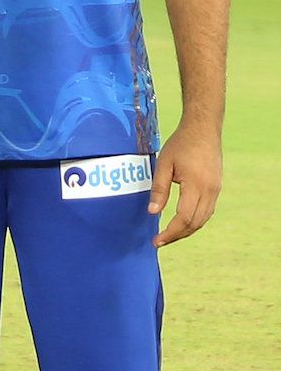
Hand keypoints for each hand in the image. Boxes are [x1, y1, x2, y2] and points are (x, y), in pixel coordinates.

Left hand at [148, 122, 221, 246]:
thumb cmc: (181, 144)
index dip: (170, 232)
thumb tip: (153, 212)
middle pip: (195, 223)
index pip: (184, 218)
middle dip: (177, 235)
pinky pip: (207, 210)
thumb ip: (159, 189)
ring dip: (187, 230)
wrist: (203, 129)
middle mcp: (210, 191)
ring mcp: (216, 189)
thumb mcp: (164, 164)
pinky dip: (195, 220)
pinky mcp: (216, 187)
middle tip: (159, 242)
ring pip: (203, 219)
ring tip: (169, 235)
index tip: (156, 241)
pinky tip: (182, 222)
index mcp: (196, 185)